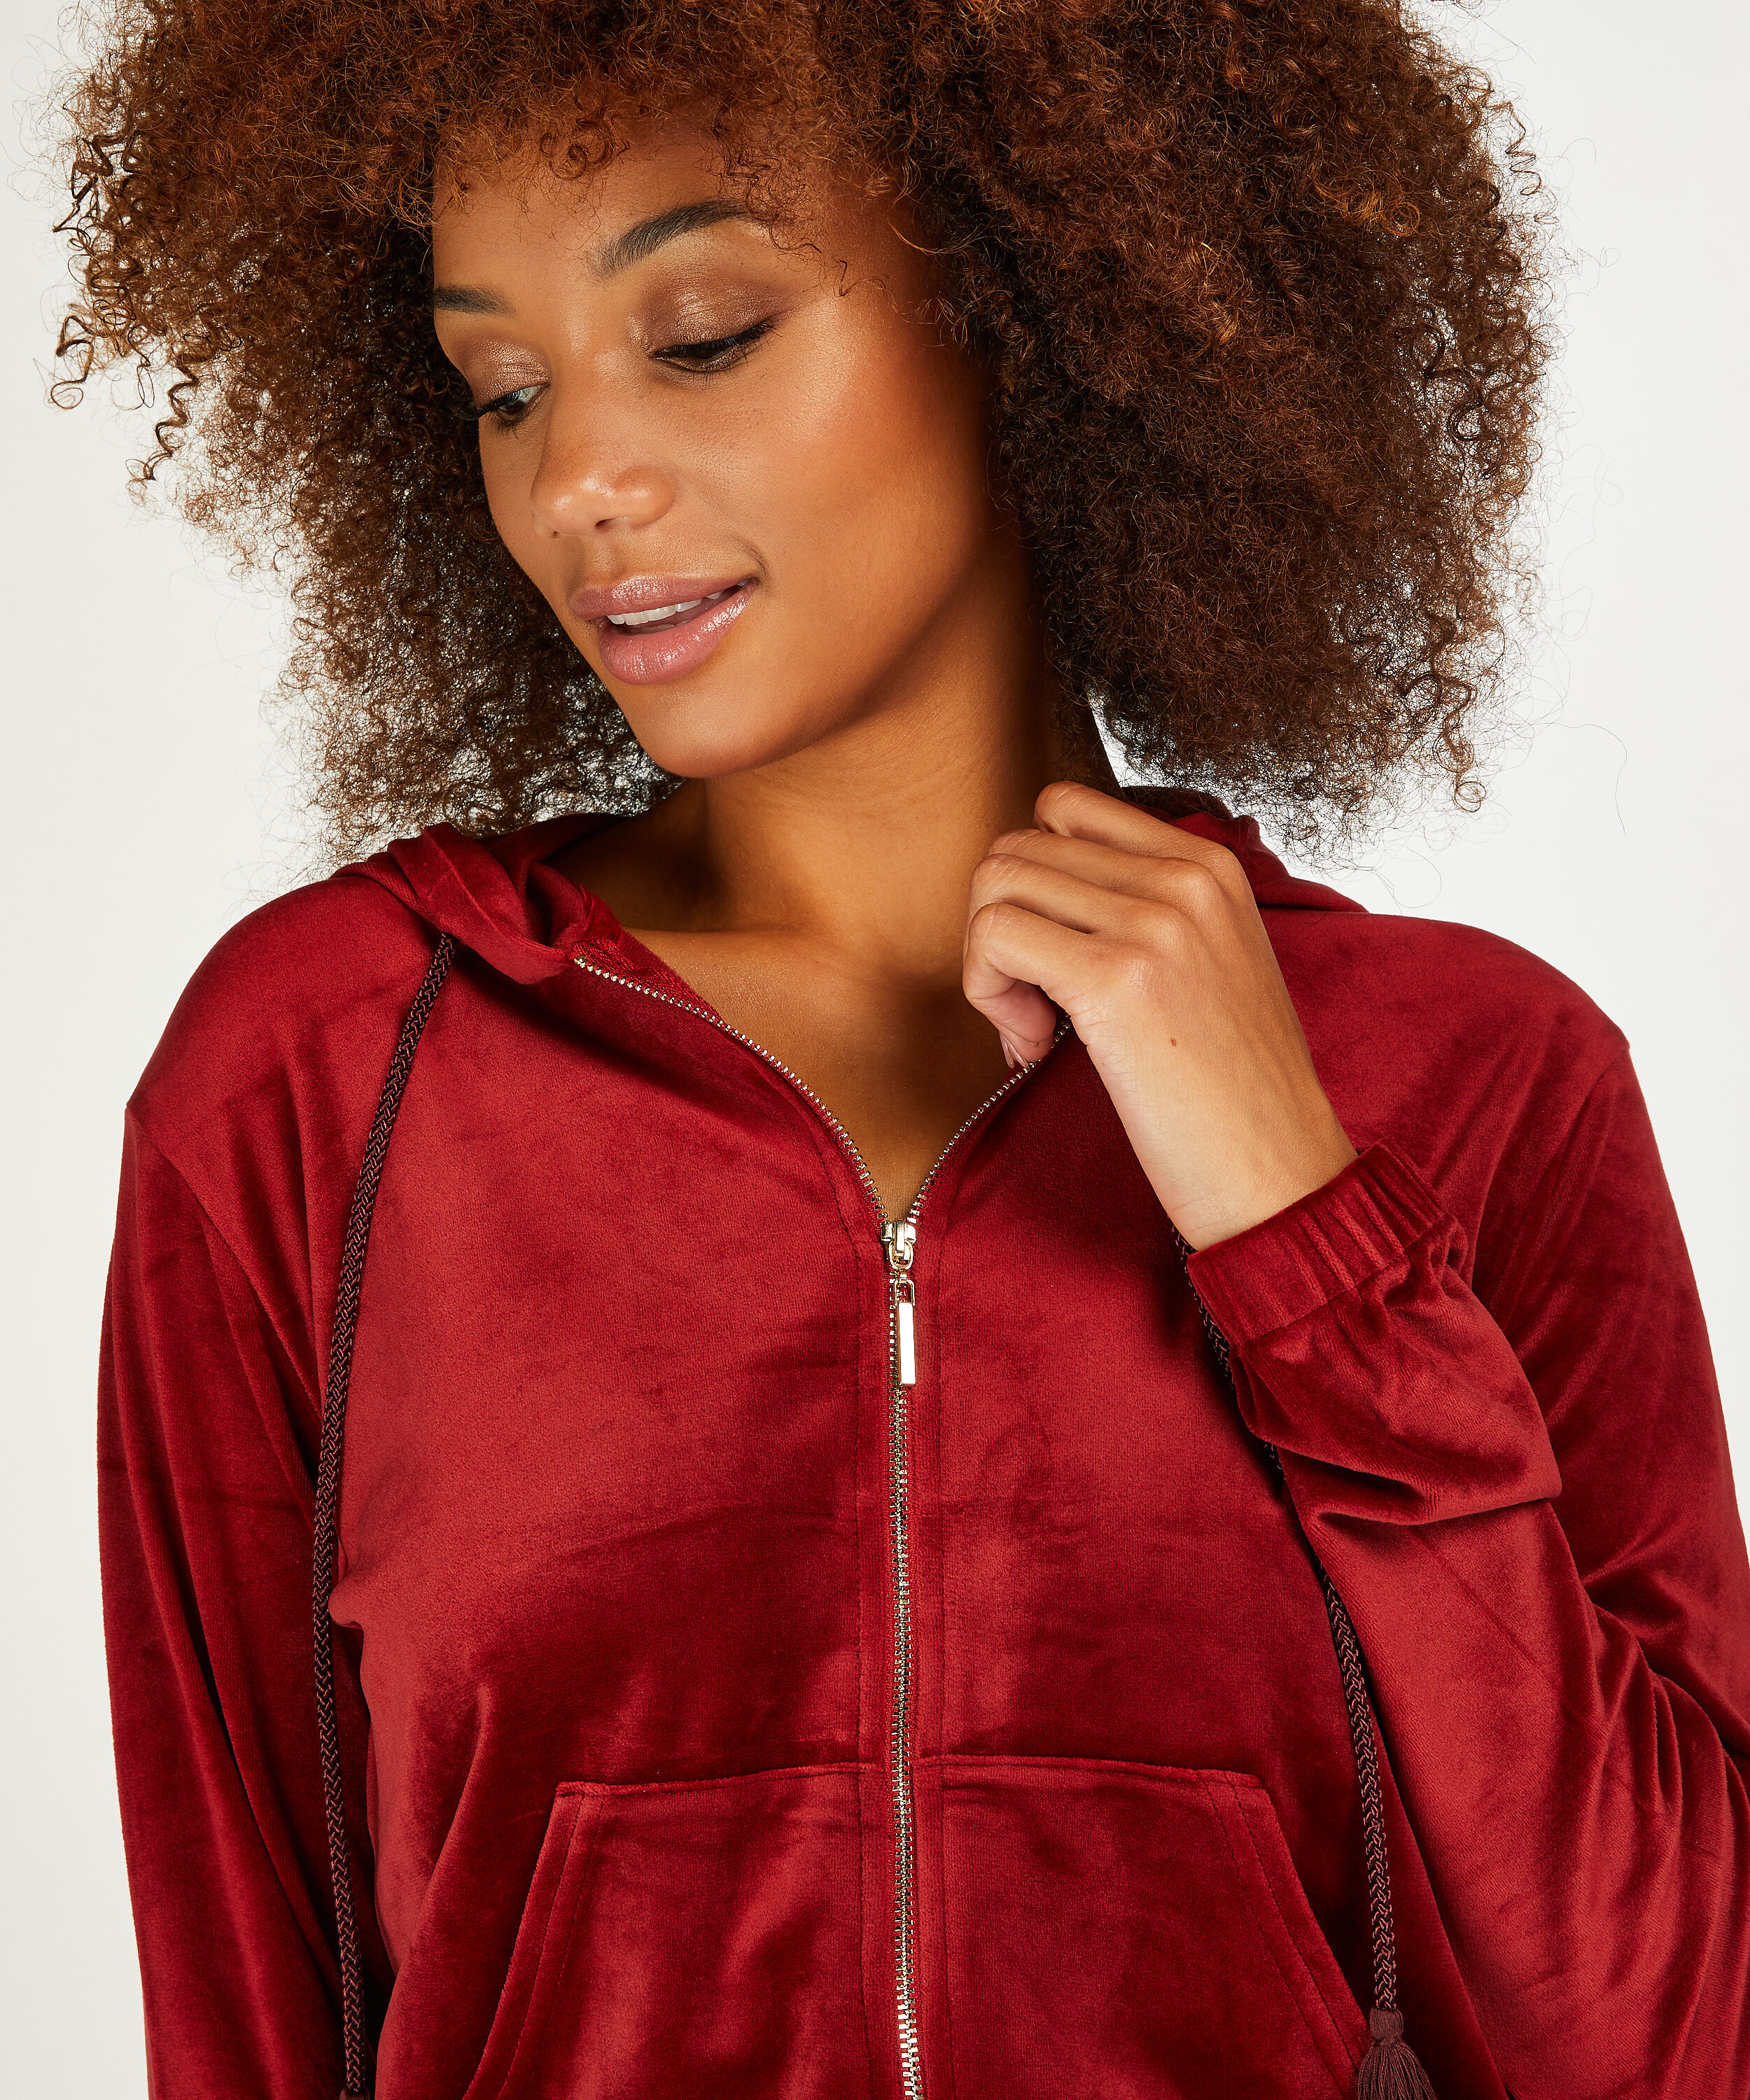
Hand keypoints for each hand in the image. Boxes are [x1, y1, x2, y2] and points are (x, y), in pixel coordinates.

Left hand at [962, 781, 1355, 1249]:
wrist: (1281, 1175)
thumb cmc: (1234, 1091)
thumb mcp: (1210, 965)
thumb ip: (1143, 913)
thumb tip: (1032, 895)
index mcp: (1210, 865)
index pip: (1063, 808)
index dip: (1034, 882)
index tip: (1054, 956)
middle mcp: (1185, 878)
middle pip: (1016, 848)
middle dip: (1000, 928)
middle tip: (1033, 1007)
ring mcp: (1154, 924)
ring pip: (995, 885)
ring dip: (988, 962)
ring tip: (1034, 1028)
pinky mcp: (1117, 980)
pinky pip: (993, 937)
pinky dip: (987, 994)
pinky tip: (1031, 1047)